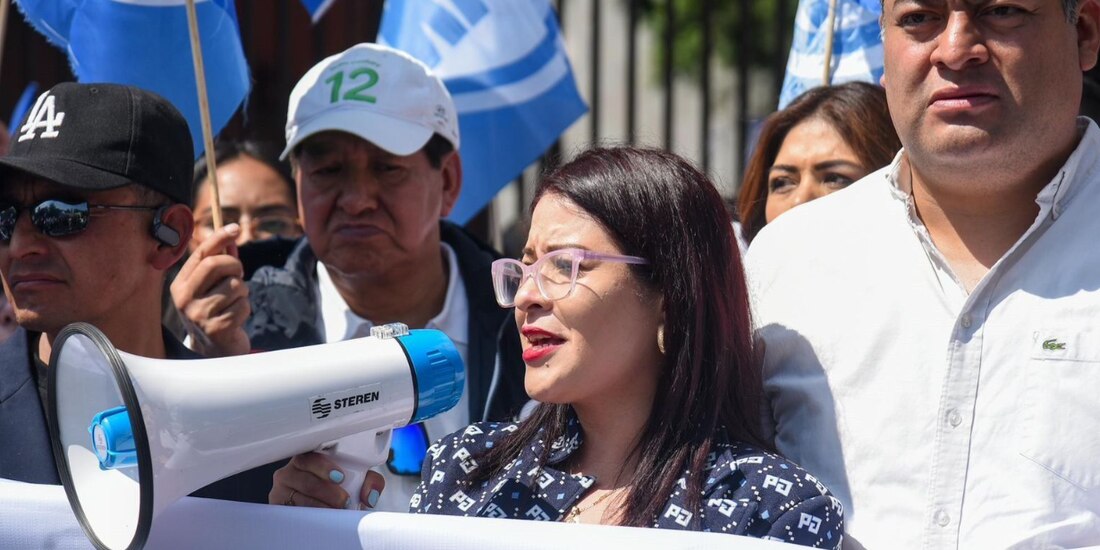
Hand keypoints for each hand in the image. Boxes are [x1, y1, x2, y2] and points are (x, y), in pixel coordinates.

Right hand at [170, 223, 250, 356]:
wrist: (214, 351)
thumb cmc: (215, 311)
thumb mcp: (211, 287)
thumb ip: (220, 263)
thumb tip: (231, 237)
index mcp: (180, 285)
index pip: (200, 254)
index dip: (219, 238)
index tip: (235, 228)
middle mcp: (184, 299)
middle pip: (216, 264)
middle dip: (235, 265)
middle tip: (239, 275)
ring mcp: (198, 315)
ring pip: (235, 286)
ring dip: (243, 292)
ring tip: (233, 303)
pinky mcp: (216, 329)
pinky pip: (243, 305)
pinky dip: (245, 309)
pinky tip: (235, 318)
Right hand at [270, 452, 386, 509]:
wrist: (327, 512)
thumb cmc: (339, 490)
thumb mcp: (358, 481)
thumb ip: (370, 482)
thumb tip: (369, 494)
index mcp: (307, 459)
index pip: (310, 457)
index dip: (324, 466)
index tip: (340, 477)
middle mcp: (290, 473)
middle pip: (304, 479)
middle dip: (327, 491)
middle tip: (343, 500)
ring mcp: (281, 491)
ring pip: (298, 498)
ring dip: (320, 506)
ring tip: (335, 510)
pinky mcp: (277, 507)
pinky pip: (289, 512)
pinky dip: (307, 516)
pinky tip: (319, 518)